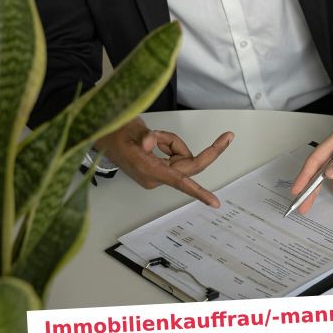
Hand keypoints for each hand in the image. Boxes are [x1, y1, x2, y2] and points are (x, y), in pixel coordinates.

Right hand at [95, 117, 233, 207]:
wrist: (104, 136)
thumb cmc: (117, 133)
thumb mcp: (130, 130)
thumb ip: (144, 136)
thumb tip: (151, 141)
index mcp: (150, 171)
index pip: (180, 182)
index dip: (199, 192)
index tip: (215, 203)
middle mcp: (157, 176)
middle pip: (189, 163)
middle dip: (202, 149)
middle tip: (228, 135)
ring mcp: (160, 174)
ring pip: (182, 156)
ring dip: (171, 142)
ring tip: (151, 135)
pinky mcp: (161, 169)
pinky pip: (176, 154)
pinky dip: (168, 144)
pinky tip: (152, 140)